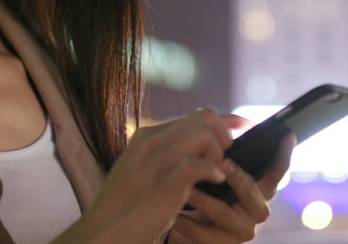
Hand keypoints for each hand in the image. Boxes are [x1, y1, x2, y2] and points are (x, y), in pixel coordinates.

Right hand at [55, 108, 232, 242]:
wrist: (103, 232)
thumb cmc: (124, 208)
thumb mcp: (141, 172)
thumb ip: (164, 157)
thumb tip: (197, 151)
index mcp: (147, 137)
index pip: (195, 115)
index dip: (225, 121)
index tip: (244, 127)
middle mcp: (152, 142)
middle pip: (204, 117)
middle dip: (225, 135)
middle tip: (227, 159)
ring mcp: (158, 160)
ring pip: (205, 134)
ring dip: (219, 154)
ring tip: (216, 175)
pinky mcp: (166, 182)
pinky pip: (201, 165)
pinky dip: (214, 172)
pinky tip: (216, 182)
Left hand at [167, 124, 294, 242]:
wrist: (187, 227)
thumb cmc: (207, 193)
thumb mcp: (220, 172)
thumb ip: (229, 152)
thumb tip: (241, 122)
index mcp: (259, 190)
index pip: (277, 172)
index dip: (284, 155)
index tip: (287, 135)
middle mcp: (255, 210)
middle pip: (254, 192)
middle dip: (239, 178)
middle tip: (222, 164)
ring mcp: (239, 230)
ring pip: (224, 212)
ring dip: (204, 198)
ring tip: (186, 188)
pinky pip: (201, 232)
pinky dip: (186, 220)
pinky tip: (174, 212)